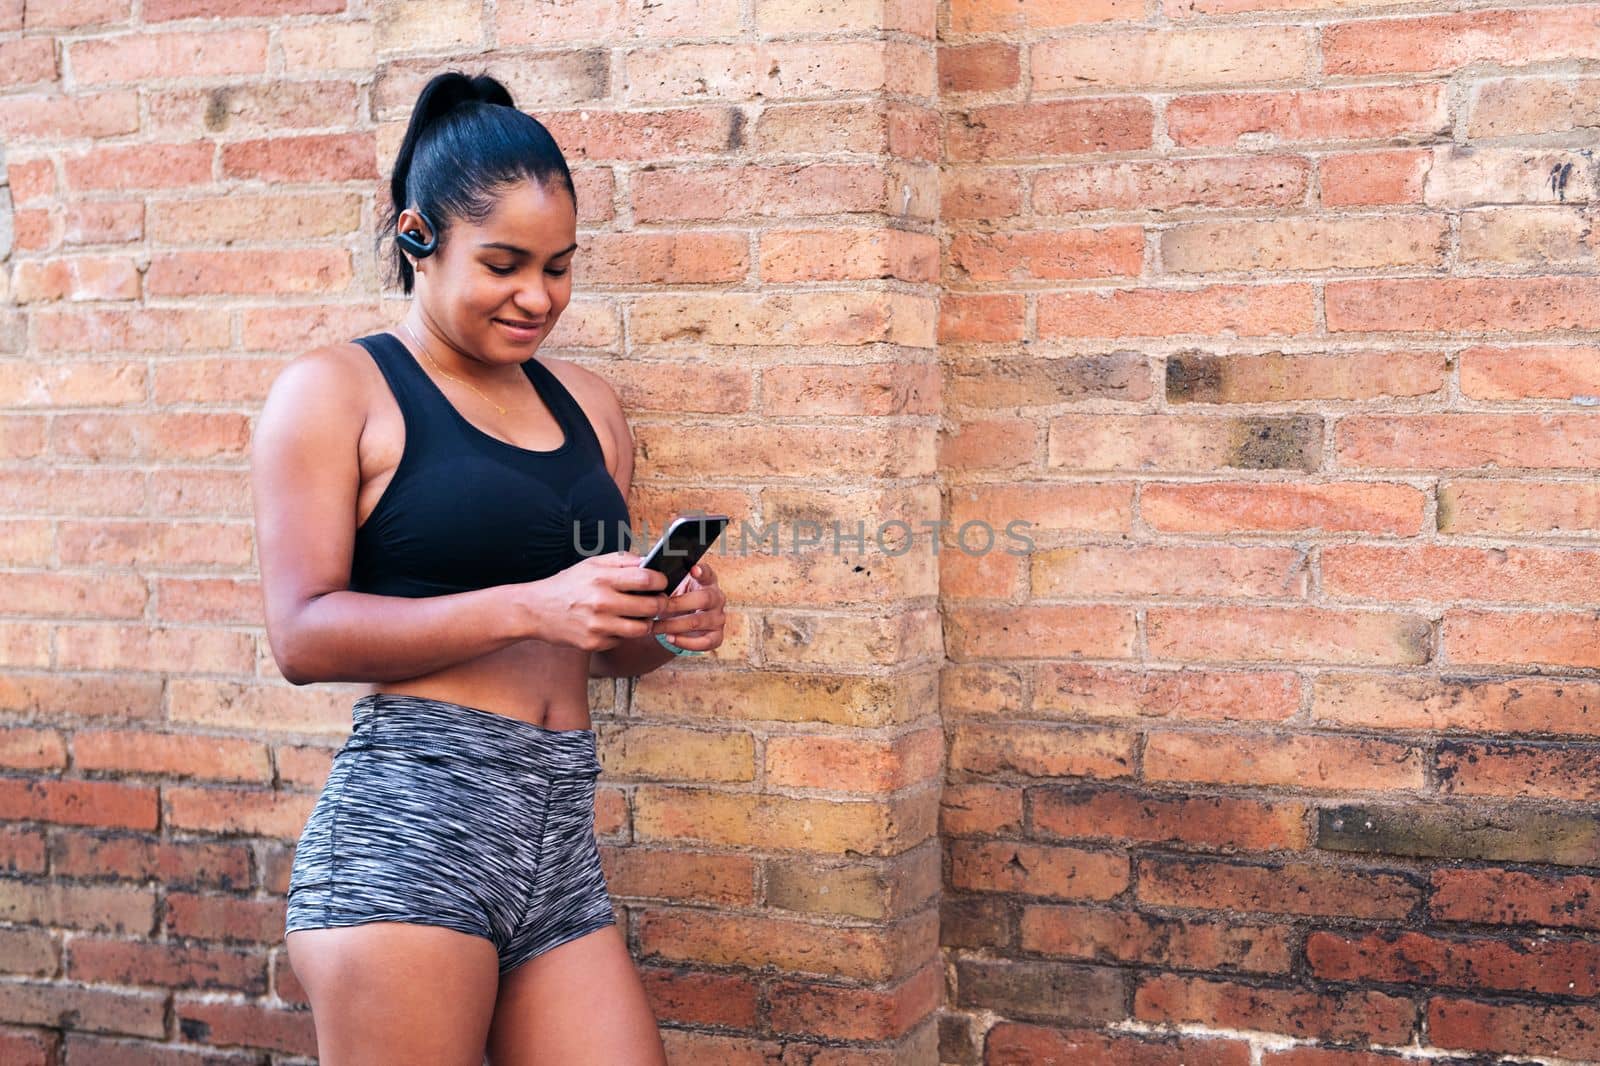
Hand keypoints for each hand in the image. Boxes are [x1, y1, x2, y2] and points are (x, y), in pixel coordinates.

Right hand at [527, 551, 669, 651]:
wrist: (535, 610)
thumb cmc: (567, 585)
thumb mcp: (591, 564)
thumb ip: (621, 560)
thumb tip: (649, 562)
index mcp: (602, 578)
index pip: (646, 579)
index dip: (661, 581)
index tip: (661, 583)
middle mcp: (601, 602)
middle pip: (650, 606)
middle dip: (660, 603)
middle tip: (658, 601)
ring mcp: (598, 626)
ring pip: (642, 628)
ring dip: (646, 622)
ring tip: (640, 615)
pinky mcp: (593, 643)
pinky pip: (622, 640)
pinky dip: (623, 634)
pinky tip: (614, 625)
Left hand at [653, 559, 725, 653]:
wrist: (677, 620)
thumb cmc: (674, 599)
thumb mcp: (670, 586)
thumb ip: (663, 579)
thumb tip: (646, 571)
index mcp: (707, 581)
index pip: (708, 573)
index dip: (702, 571)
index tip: (693, 570)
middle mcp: (716, 598)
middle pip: (704, 599)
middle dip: (678, 604)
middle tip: (659, 606)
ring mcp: (718, 618)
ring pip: (699, 621)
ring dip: (674, 625)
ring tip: (656, 626)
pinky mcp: (716, 636)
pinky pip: (705, 642)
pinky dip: (686, 642)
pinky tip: (670, 638)